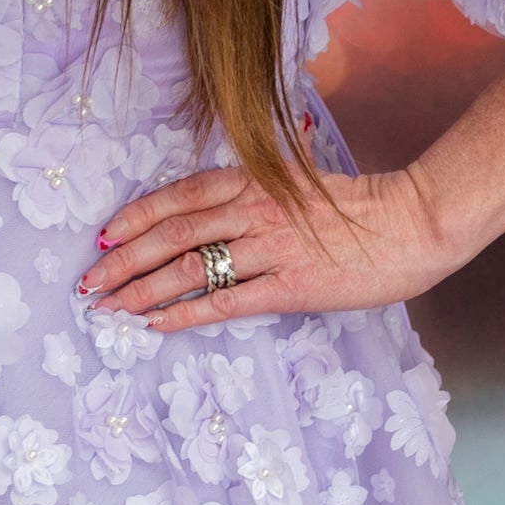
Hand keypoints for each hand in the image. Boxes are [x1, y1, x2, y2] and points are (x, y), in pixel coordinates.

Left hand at [81, 160, 453, 330]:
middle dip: (123, 260)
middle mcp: (253, 210)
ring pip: (188, 270)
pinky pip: (224, 303)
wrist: (414, 222)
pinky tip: (155, 326)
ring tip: (109, 308)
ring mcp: (270, 249)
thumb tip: (230, 188)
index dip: (137, 216)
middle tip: (89, 282)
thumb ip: (264, 181)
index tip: (105, 234)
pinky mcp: (289, 287)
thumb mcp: (303, 178)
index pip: (179, 196)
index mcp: (254, 180)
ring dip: (141, 292)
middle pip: (171, 235)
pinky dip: (184, 315)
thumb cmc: (363, 203)